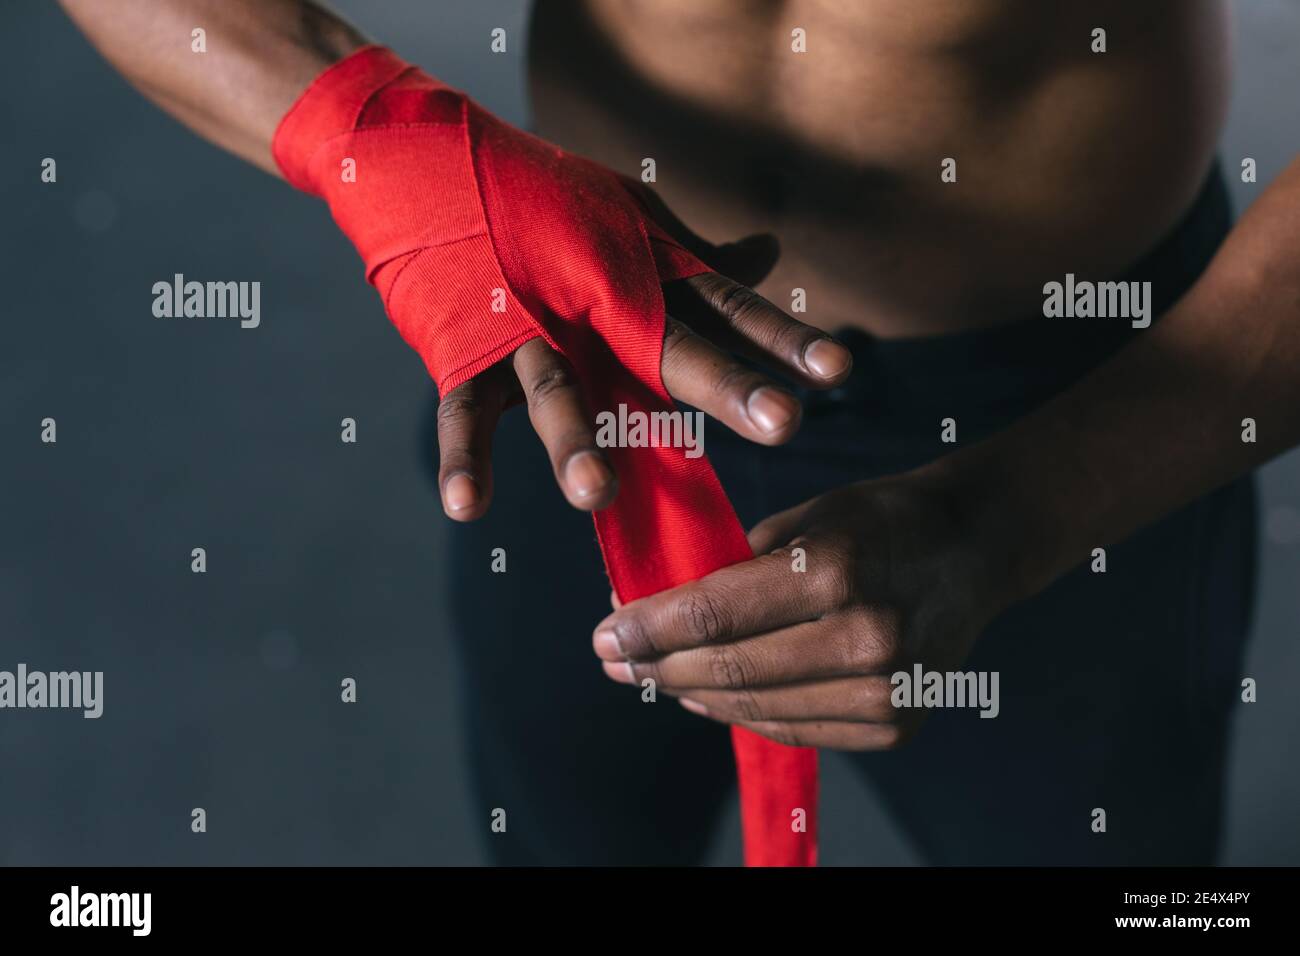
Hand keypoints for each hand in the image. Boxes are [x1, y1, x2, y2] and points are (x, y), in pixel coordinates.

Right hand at [434, 222, 851, 519]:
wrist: (429, 163)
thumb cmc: (546, 203)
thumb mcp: (630, 222)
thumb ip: (697, 259)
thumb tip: (770, 253)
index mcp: (644, 276)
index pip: (727, 307)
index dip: (783, 339)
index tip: (839, 370)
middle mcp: (595, 300)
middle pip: (668, 347)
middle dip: (726, 385)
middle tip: (782, 424)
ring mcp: (528, 325)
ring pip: (557, 388)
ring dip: (574, 441)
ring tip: (597, 495)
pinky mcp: (464, 349)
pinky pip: (464, 410)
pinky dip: (463, 458)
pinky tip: (467, 507)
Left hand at [591, 469, 1007, 749]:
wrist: (976, 549)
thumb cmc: (880, 520)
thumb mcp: (805, 518)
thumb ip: (734, 565)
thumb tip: (651, 604)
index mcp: (835, 570)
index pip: (714, 613)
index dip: (648, 629)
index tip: (604, 635)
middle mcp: (864, 637)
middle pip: (728, 668)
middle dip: (658, 666)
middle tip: (616, 660)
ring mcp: (885, 691)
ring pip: (756, 708)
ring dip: (693, 694)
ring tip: (654, 677)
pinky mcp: (895, 726)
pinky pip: (795, 728)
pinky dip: (744, 713)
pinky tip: (708, 696)